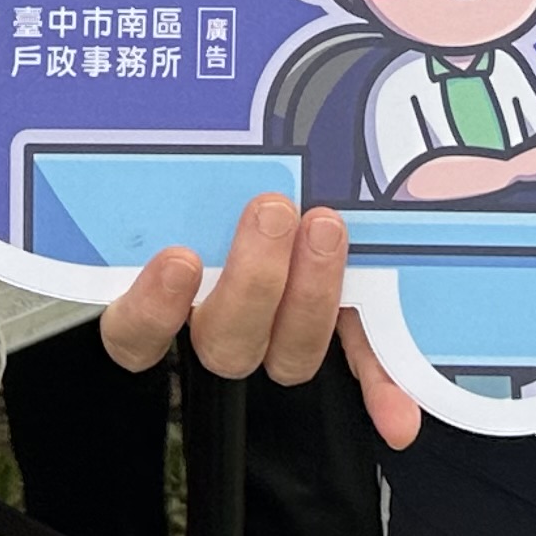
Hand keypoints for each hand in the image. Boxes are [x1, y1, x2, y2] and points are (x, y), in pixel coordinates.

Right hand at [98, 194, 418, 449]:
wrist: (283, 173)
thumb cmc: (223, 169)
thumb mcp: (195, 166)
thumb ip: (178, 167)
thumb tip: (141, 116)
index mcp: (169, 298)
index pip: (136, 335)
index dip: (154, 309)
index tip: (180, 261)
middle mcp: (219, 329)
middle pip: (225, 343)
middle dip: (255, 280)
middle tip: (273, 211)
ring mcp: (278, 339)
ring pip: (287, 355)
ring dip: (312, 298)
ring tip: (325, 228)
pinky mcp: (338, 336)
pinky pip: (357, 368)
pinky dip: (383, 385)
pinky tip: (399, 419)